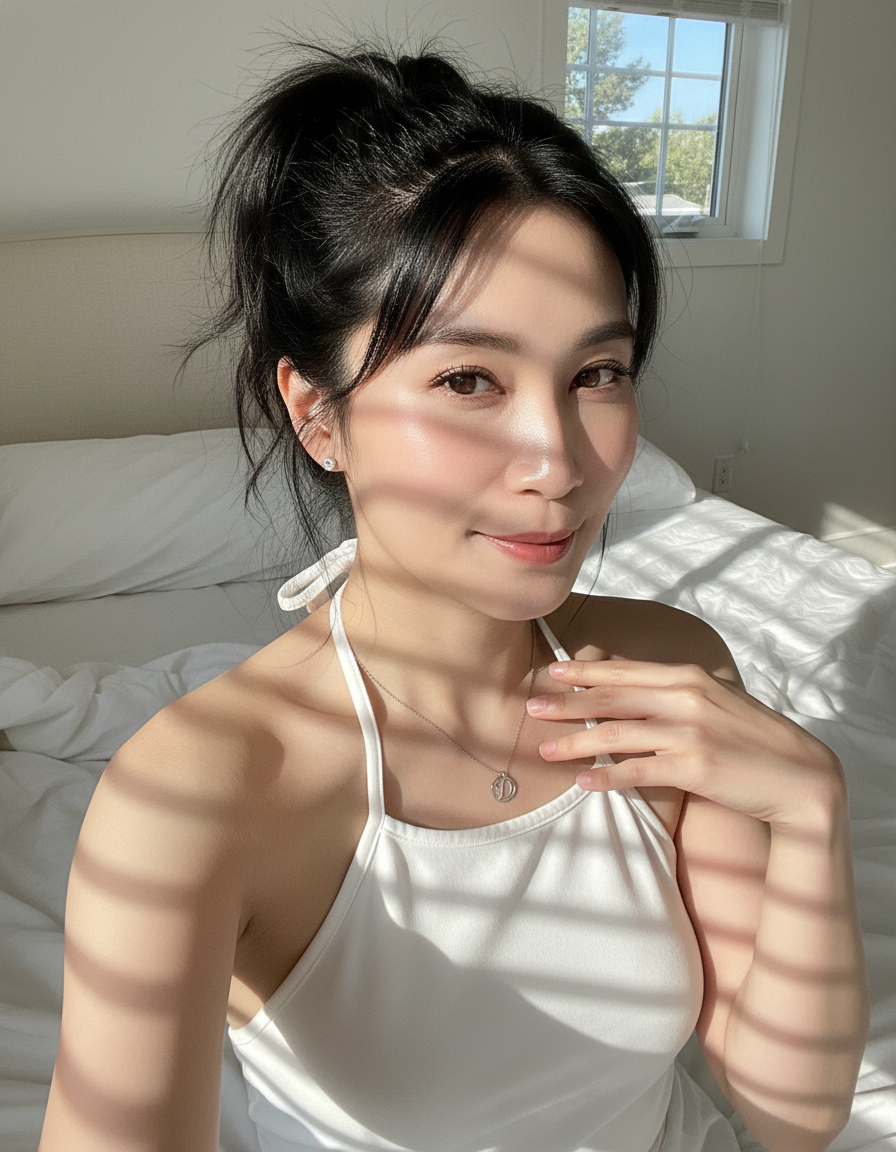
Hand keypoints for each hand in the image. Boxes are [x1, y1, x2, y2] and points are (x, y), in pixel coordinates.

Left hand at [528, 659, 843, 830]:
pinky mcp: (692, 768)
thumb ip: (676, 694)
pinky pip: (637, 772)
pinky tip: (583, 782)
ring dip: (576, 743)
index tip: (552, 673)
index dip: (585, 672)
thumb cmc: (754, 739)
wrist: (801, 775)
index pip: (625, 671)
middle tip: (531, 708)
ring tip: (545, 750)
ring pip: (617, 735)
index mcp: (689, 677)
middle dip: (567, 704)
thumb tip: (632, 694)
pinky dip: (606, 778)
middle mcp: (685, 698)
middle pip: (612, 699)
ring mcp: (688, 733)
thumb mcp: (717, 702)